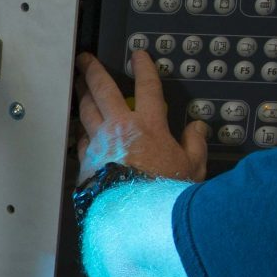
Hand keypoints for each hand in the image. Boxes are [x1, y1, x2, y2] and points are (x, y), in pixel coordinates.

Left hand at [78, 51, 207, 184]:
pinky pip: (81, 140)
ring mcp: (100, 144)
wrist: (139, 220)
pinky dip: (82, 132)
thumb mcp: (192, 168)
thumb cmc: (165, 195)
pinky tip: (81, 131)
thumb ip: (195, 145)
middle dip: (93, 70)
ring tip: (79, 87)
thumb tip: (197, 128)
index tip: (137, 55)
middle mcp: (120, 129)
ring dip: (82, 96)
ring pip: (86, 111)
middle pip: (102, 90)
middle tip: (86, 59)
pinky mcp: (86, 163)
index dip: (143, 68)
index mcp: (149, 126)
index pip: (146, 87)